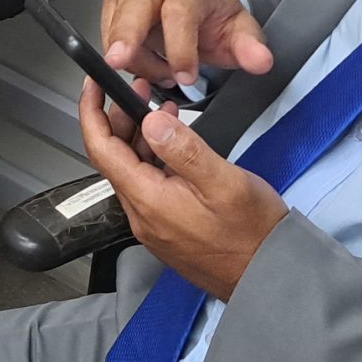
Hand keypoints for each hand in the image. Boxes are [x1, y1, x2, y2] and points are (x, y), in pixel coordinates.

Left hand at [77, 84, 288, 299]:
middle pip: (114, 158)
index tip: (93, 85)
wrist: (269, 276)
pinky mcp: (167, 228)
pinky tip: (173, 144)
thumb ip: (184, 150)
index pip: (102, 150)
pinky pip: (148, 185)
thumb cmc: (253, 234)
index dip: (92, 113)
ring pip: (132, 170)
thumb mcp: (224, 182)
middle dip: (119, 118)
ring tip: (160, 108)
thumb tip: (151, 121)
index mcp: (149, 201)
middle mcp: (143, 215)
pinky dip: (154, 156)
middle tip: (138, 88)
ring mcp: (154, 224)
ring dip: (139, 136)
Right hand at [101, 0, 273, 88]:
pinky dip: (123, 56)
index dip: (180, 46)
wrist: (198, 5)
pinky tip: (145, 64)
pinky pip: (107, 32)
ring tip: (163, 73)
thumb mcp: (240, 32)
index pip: (180, 12)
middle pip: (135, 6)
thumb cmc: (214, 18)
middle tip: (119, 61)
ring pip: (118, 24)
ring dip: (134, 59)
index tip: (185, 77)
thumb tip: (260, 60)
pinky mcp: (114, 2)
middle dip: (126, 35)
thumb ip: (250, 47)